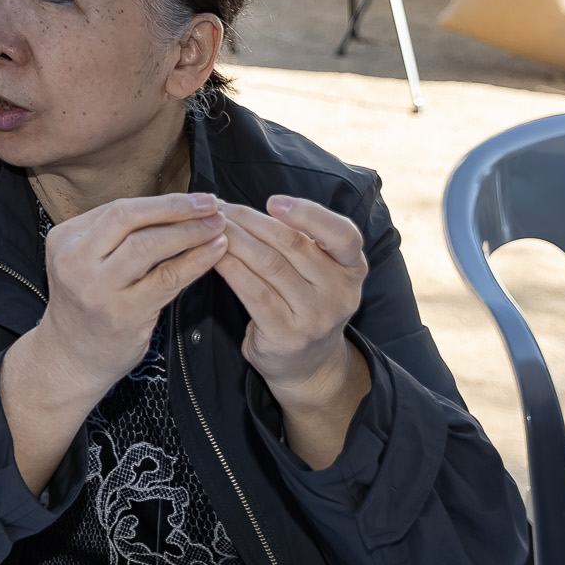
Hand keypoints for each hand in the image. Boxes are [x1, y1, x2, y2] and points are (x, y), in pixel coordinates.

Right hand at [0, 193, 226, 493]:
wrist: (71, 359)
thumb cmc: (88, 305)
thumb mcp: (86, 263)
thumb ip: (117, 238)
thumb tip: (177, 211)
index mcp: (64, 239)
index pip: (118, 208)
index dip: (163, 201)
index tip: (196, 199)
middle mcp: (75, 260)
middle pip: (128, 217)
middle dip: (175, 207)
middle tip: (212, 204)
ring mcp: (97, 288)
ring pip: (147, 245)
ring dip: (189, 231)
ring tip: (219, 225)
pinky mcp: (122, 313)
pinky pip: (166, 279)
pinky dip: (195, 261)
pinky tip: (216, 252)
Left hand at [214, 197, 370, 462]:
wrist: (308, 364)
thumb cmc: (304, 302)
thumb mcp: (319, 272)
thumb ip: (300, 241)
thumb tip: (241, 207)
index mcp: (353, 268)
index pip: (343, 235)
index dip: (308, 214)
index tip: (273, 201)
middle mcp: (341, 292)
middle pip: (293, 244)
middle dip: (251, 221)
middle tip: (220, 209)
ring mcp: (316, 316)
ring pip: (270, 264)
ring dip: (235, 240)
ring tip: (211, 226)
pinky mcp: (288, 335)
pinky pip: (253, 292)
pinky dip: (230, 268)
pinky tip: (213, 255)